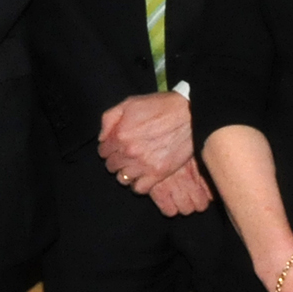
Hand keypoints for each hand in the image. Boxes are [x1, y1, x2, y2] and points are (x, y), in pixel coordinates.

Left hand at [98, 91, 201, 213]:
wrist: (190, 115)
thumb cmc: (161, 106)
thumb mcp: (130, 103)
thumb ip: (109, 119)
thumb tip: (102, 138)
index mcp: (120, 134)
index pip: (103, 151)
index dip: (109, 148)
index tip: (117, 147)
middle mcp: (129, 152)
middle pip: (111, 166)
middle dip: (116, 160)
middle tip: (126, 156)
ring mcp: (143, 164)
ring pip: (122, 179)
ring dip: (125, 173)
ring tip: (134, 166)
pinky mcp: (158, 174)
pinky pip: (139, 188)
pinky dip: (138, 184)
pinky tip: (142, 176)